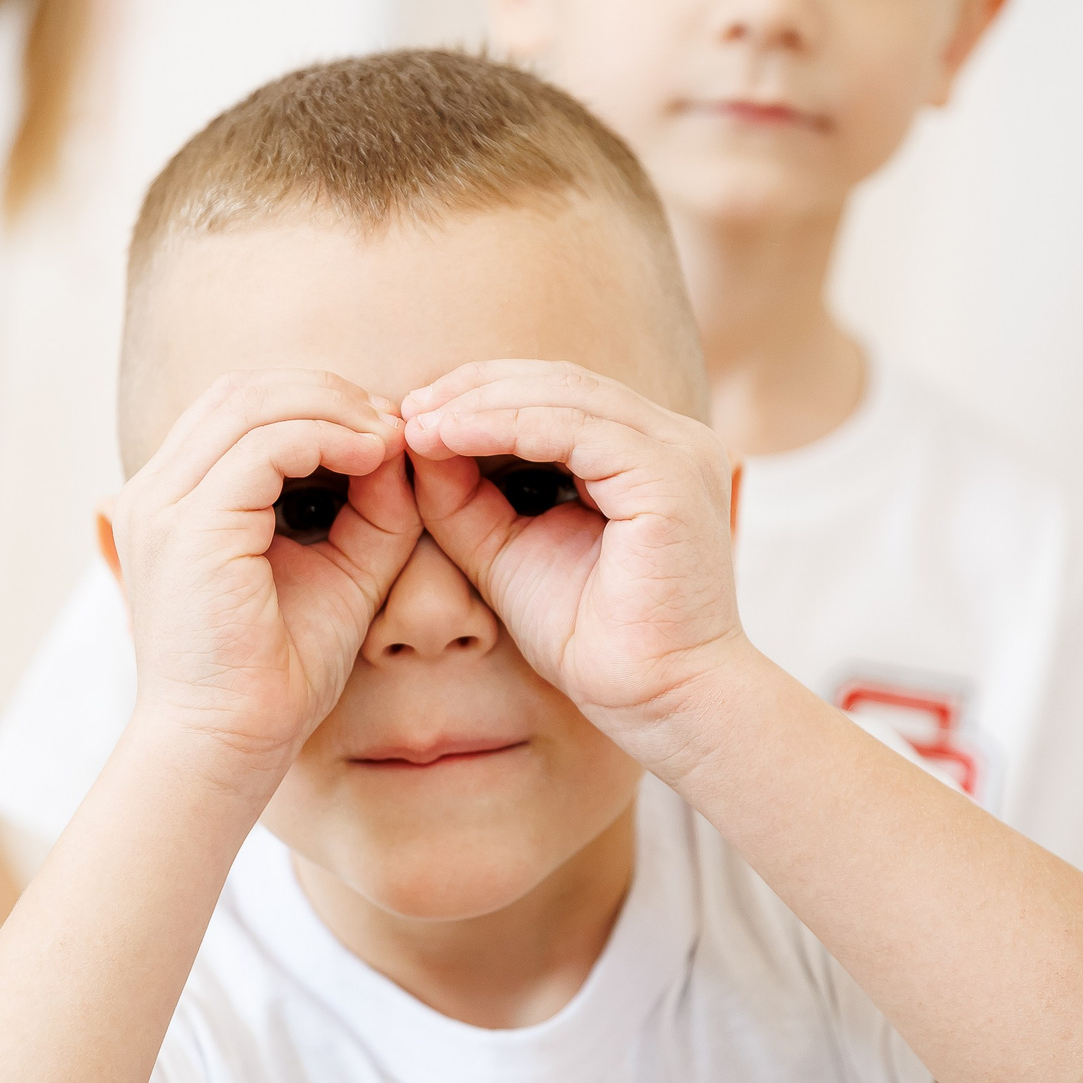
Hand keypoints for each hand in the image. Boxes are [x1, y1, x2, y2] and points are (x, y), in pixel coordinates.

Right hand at [111, 370, 417, 783]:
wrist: (227, 747)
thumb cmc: (275, 675)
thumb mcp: (339, 572)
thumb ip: (369, 510)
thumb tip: (397, 445)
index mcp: (173, 501)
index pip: (239, 409)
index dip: (316, 402)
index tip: (385, 431)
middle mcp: (153, 493)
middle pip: (242, 389)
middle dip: (327, 392)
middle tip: (395, 420)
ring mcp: (163, 506)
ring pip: (251, 402)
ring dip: (332, 407)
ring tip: (389, 435)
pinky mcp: (189, 527)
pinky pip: (264, 445)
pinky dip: (325, 437)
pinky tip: (373, 456)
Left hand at [403, 361, 745, 757]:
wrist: (655, 701)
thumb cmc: (592, 641)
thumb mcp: (507, 552)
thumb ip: (465, 499)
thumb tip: (418, 441)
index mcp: (643, 453)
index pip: (554, 395)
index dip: (480, 395)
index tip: (412, 416)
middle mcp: (670, 440)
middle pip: (558, 382)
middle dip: (473, 388)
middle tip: (404, 408)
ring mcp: (678, 453)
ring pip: (564, 395)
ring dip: (481, 404)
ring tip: (419, 422)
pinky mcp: (670, 476)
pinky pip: (576, 430)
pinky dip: (507, 426)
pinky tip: (452, 436)